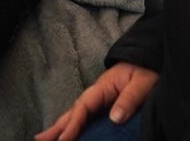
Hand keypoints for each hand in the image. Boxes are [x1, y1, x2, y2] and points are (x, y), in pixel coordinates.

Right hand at [35, 63, 158, 140]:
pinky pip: (87, 117)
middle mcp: (98, 93)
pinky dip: (76, 126)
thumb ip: (129, 99)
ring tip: (47, 139)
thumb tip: (114, 119)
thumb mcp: (143, 82)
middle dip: (57, 127)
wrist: (151, 57)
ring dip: (62, 127)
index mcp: (103, 87)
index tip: (64, 140)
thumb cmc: (147, 68)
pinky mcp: (106, 105)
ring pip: (77, 115)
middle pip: (73, 111)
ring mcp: (100, 99)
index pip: (83, 107)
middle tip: (39, 139)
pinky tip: (71, 134)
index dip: (73, 125)